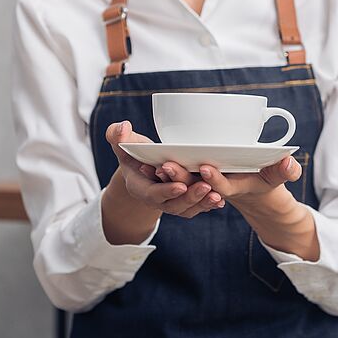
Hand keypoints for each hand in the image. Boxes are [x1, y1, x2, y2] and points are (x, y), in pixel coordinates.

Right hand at [105, 120, 224, 218]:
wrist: (142, 166)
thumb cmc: (132, 152)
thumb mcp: (121, 142)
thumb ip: (117, 135)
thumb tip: (122, 128)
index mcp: (139, 187)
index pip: (152, 194)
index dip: (166, 191)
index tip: (180, 186)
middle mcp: (155, 199)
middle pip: (173, 205)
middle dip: (189, 198)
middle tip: (206, 187)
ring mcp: (170, 203)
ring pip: (186, 209)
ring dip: (202, 204)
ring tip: (216, 195)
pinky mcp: (183, 202)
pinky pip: (195, 207)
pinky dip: (207, 205)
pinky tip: (220, 199)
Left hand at [157, 156, 301, 207]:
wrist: (253, 196)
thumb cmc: (267, 182)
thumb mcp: (278, 177)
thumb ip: (285, 171)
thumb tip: (290, 161)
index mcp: (233, 188)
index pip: (221, 186)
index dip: (213, 178)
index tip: (205, 168)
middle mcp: (214, 188)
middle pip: (195, 184)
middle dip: (181, 176)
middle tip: (167, 166)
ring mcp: (203, 186)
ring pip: (182, 182)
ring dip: (168, 176)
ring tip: (154, 165)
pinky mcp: (194, 180)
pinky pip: (177, 179)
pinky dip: (164, 174)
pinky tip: (150, 163)